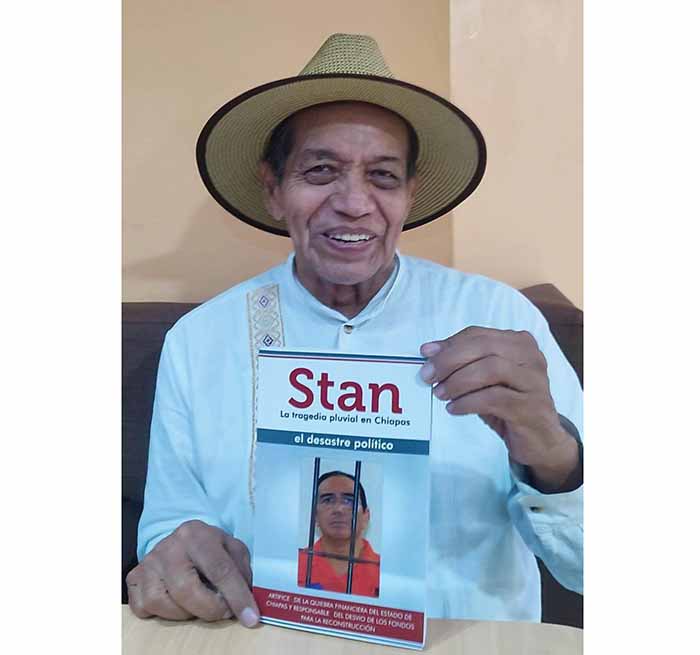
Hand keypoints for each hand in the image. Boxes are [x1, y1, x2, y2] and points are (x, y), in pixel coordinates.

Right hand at [126, 520, 259, 624]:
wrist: (180, 540)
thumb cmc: (209, 548)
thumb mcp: (231, 548)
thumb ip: (242, 570)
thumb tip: (249, 601)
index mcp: (197, 533)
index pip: (220, 569)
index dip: (237, 596)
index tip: (250, 617)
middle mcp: (169, 546)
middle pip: (187, 590)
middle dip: (210, 609)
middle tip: (223, 612)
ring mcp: (149, 562)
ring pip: (163, 602)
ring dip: (186, 613)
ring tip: (199, 603)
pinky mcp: (134, 578)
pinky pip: (144, 607)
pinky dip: (163, 613)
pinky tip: (177, 603)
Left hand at [420, 327, 579, 490]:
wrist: (540, 440)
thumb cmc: (508, 404)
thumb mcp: (485, 379)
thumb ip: (463, 362)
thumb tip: (428, 351)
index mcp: (519, 343)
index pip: (478, 334)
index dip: (449, 343)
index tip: (425, 354)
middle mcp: (531, 357)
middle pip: (484, 347)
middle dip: (450, 360)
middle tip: (428, 376)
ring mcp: (534, 382)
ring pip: (491, 369)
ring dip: (458, 381)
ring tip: (440, 394)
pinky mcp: (531, 407)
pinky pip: (494, 398)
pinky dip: (468, 402)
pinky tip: (454, 409)